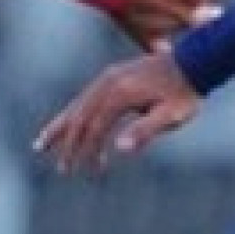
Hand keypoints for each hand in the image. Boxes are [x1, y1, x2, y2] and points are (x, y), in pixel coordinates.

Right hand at [34, 52, 201, 172]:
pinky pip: (84, 98)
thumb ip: (145, 130)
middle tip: (64, 170)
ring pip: (76, 106)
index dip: (89, 151)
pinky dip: (71, 113)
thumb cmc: (185, 93)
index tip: (89, 172)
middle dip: (69, 146)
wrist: (194, 61)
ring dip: (60, 128)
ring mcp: (107, 78)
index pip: (96, 128)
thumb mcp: (171, 115)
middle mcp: (107, 83)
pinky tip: (66, 124)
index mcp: (120, 94)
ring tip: (40, 146)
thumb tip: (119, 149)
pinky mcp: (111, 77)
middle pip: (80, 118)